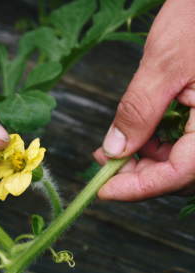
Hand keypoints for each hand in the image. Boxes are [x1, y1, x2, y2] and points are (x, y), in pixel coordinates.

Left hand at [94, 0, 194, 200]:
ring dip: (145, 160)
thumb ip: (139, 111)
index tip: (102, 191)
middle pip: (180, 172)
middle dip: (138, 174)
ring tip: (112, 150)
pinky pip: (186, 141)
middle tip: (103, 166)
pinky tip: (135, 135)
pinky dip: (156, 143)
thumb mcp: (165, 64)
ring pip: (182, 159)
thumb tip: (114, 150)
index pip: (179, 173)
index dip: (137, 187)